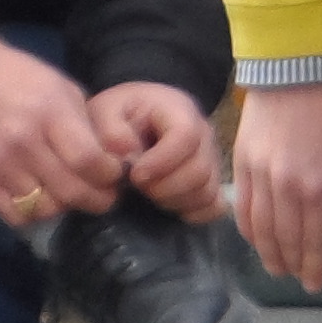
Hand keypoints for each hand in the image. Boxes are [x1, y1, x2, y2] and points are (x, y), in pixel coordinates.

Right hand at [0, 26, 123, 228]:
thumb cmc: (25, 80)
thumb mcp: (65, 91)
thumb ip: (90, 128)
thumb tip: (119, 162)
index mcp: (50, 113)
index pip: (88, 160)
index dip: (109, 176)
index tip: (116, 175)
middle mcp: (23, 141)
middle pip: (70, 191)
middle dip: (98, 200)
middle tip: (105, 196)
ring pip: (46, 208)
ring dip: (66, 207)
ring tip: (72, 194)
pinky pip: (16, 216)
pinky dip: (36, 215)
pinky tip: (44, 199)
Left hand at [88, 81, 224, 222]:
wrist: (133, 119)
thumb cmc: (120, 115)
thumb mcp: (105, 111)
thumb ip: (111, 129)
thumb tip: (127, 151)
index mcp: (179, 110)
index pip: (186, 136)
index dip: (162, 161)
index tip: (135, 175)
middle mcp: (204, 133)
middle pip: (200, 170)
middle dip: (165, 187)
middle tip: (138, 186)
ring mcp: (212, 159)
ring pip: (207, 191)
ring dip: (174, 201)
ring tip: (149, 193)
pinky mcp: (213, 181)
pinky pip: (215, 206)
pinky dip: (193, 213)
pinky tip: (169, 205)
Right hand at [233, 82, 321, 294]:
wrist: (292, 65)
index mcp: (318, 185)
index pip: (315, 239)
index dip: (315, 266)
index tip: (316, 284)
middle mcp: (286, 187)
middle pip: (285, 239)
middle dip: (292, 263)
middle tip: (295, 278)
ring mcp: (259, 176)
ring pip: (260, 227)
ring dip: (268, 252)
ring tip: (276, 267)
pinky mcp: (241, 162)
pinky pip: (243, 205)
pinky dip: (249, 227)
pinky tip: (255, 238)